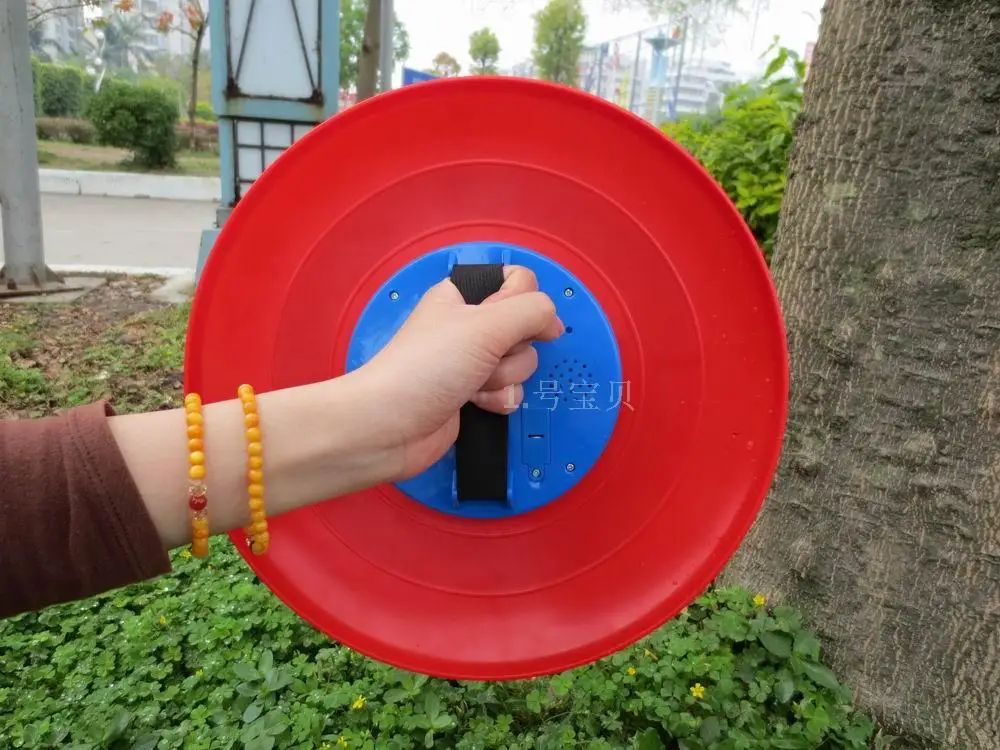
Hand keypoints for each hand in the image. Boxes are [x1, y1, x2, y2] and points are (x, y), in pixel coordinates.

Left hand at [358, 266, 563, 480]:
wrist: (389, 427)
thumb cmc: (423, 369)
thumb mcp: (485, 325)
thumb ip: (530, 311)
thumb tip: (553, 319)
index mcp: (464, 295)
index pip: (519, 283)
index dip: (523, 304)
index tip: (508, 323)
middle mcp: (469, 325)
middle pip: (526, 328)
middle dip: (513, 350)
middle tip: (483, 357)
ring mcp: (472, 362)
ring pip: (522, 364)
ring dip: (505, 379)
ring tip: (473, 384)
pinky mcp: (474, 394)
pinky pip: (510, 392)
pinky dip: (499, 400)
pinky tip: (476, 404)